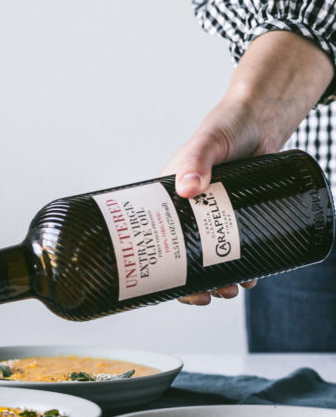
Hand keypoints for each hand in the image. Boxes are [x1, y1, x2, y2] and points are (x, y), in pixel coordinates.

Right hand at [161, 31, 333, 305]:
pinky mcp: (235, 216)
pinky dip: (240, 265)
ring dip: (220, 279)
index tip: (176, 291)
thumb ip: (197, 160)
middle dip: (196, 284)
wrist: (262, 120)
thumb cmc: (226, 126)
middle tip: (212, 296)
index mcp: (167, 199)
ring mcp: (212, 217)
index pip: (155, 242)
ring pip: (210, 258)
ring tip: (234, 289)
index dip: (161, 272)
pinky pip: (233, 248)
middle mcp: (186, 213)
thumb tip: (189, 189)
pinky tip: (250, 274)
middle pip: (183, 259)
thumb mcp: (207, 142)